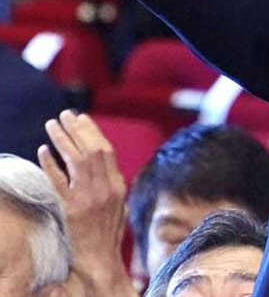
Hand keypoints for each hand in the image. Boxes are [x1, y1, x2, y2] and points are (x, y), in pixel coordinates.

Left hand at [39, 111, 137, 296]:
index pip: (106, 150)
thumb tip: (103, 163)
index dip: (92, 131)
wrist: (101, 259)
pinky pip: (59, 182)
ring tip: (52, 125)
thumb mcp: (119, 203)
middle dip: (78, 129)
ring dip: (63, 140)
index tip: (80, 118)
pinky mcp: (72, 210)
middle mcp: (106, 189)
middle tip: (65, 114)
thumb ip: (112, 182)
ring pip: (77, 160)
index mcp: (118, 185)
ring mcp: (89, 199)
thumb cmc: (109, 232)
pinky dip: (51, 164)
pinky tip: (43, 152)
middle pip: (92, 150)